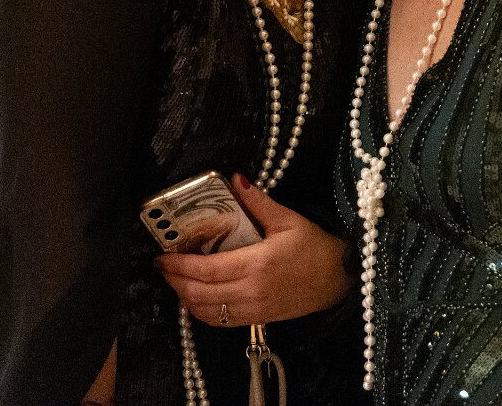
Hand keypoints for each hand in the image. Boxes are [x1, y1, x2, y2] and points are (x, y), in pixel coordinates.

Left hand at [156, 174, 348, 325]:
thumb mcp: (288, 220)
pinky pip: (220, 322)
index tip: (162, 256)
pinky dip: (201, 312)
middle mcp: (251, 291)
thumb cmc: (316, 248)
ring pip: (206, 312)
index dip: (179, 265)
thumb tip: (237, 179)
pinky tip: (197, 298)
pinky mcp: (257, 319)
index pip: (206, 270)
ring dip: (185, 298)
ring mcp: (253, 309)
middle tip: (163, 267)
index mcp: (256, 264)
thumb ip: (259, 202)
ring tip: (176, 280)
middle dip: (175, 281)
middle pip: (199, 294)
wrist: (339, 280)